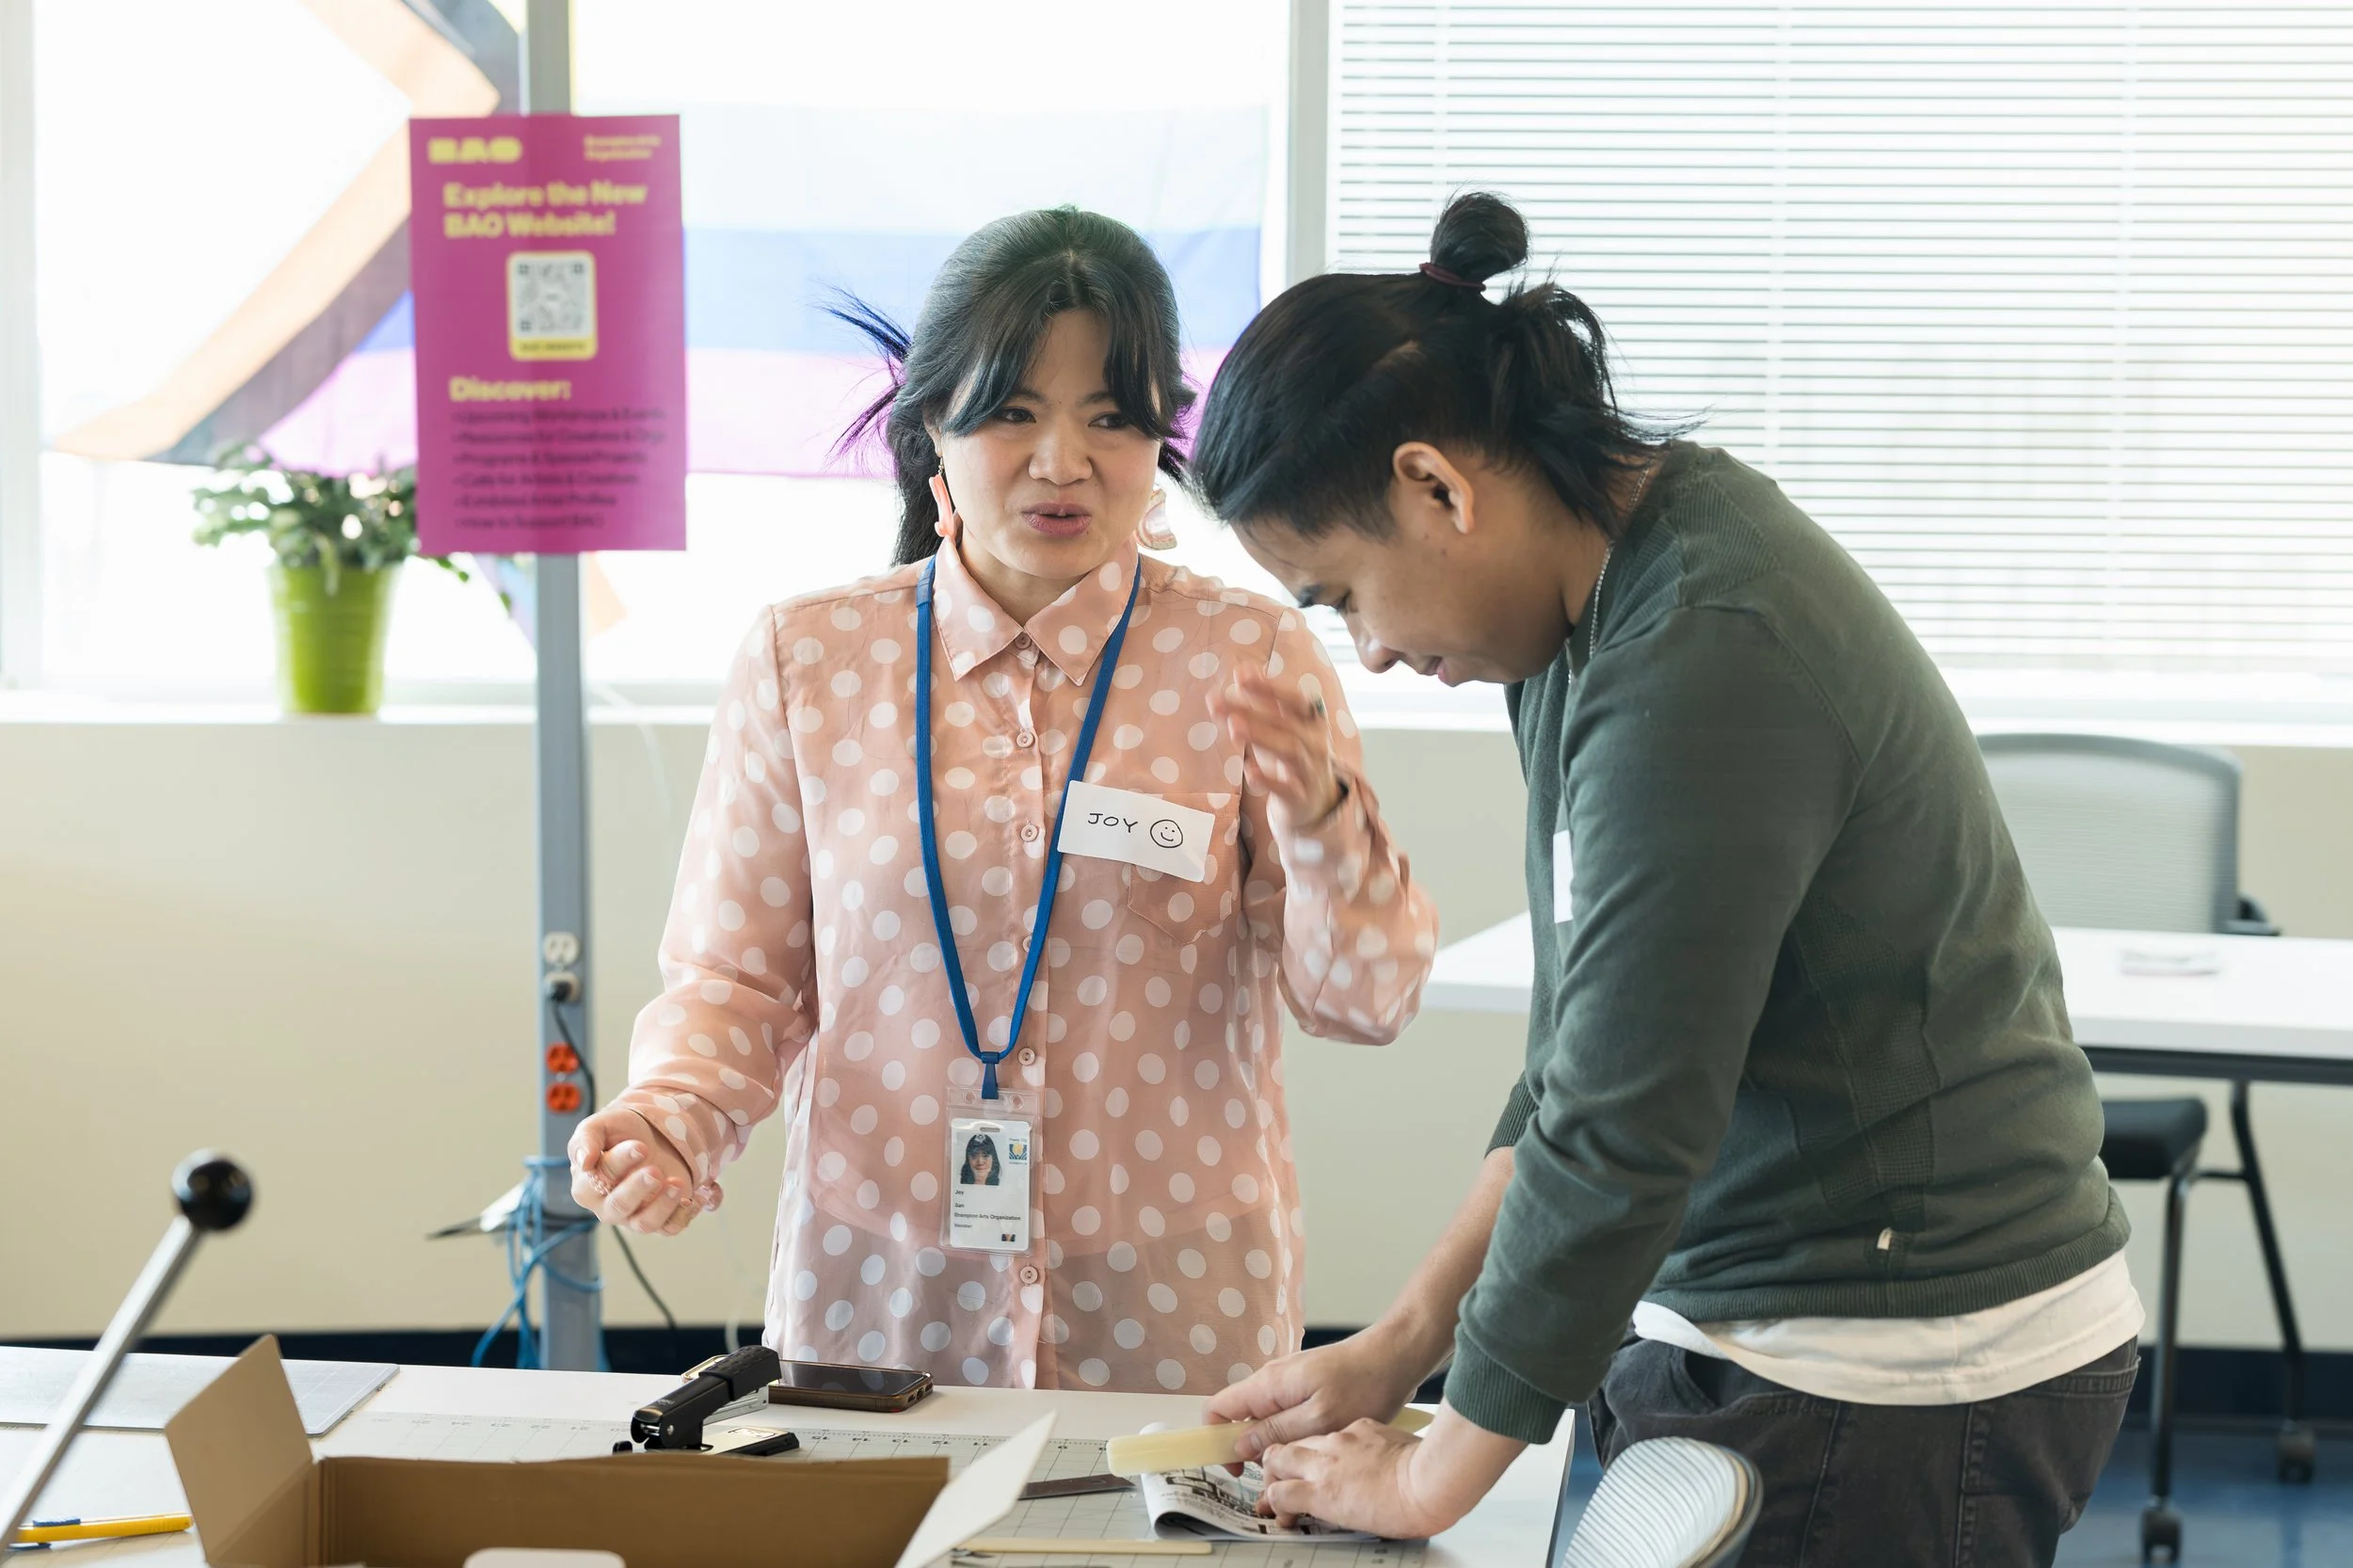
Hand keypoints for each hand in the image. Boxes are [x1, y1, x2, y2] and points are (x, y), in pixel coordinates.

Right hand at [568, 1105, 720, 1235]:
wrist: (647, 1134)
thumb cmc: (617, 1132)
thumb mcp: (598, 1126)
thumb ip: (586, 1139)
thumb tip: (585, 1162)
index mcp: (587, 1186)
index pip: (599, 1181)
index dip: (620, 1163)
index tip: (641, 1145)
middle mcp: (609, 1207)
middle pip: (619, 1207)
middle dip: (638, 1189)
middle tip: (655, 1170)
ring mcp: (635, 1215)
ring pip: (645, 1224)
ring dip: (663, 1206)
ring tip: (678, 1182)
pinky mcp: (660, 1218)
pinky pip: (671, 1227)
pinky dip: (687, 1213)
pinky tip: (701, 1193)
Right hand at [1205, 1325, 1428, 1463]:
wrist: (1395, 1355)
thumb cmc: (1363, 1385)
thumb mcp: (1319, 1419)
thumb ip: (1277, 1432)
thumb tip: (1240, 1445)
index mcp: (1267, 1385)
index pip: (1217, 1409)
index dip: (1217, 1441)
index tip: (1239, 1469)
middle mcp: (1272, 1380)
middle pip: (1240, 1417)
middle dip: (1250, 1449)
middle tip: (1279, 1476)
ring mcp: (1289, 1381)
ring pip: (1264, 1418)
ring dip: (1274, 1444)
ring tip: (1303, 1464)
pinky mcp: (1306, 1385)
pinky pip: (1285, 1413)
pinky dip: (1292, 1433)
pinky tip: (1317, 1447)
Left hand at [1209, 675, 1342, 830]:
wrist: (1314, 801)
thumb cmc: (1292, 755)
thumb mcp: (1280, 727)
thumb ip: (1262, 701)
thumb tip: (1240, 671)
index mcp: (1313, 720)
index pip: (1295, 698)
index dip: (1269, 686)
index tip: (1239, 675)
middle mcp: (1316, 742)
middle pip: (1285, 723)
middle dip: (1251, 711)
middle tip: (1218, 703)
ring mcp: (1310, 770)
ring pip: (1290, 750)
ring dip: (1261, 736)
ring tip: (1233, 727)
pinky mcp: (1301, 797)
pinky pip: (1287, 788)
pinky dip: (1268, 779)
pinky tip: (1249, 770)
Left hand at [1259, 1405, 1524, 1539]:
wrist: (1428, 1482)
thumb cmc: (1428, 1470)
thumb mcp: (1400, 1446)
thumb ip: (1380, 1448)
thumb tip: (1379, 1460)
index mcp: (1358, 1430)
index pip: (1321, 1437)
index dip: (1309, 1452)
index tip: (1308, 1465)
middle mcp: (1336, 1441)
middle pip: (1293, 1443)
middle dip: (1281, 1461)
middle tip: (1281, 1480)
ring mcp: (1325, 1465)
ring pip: (1278, 1462)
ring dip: (1273, 1479)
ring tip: (1273, 1500)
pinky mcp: (1320, 1492)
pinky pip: (1282, 1493)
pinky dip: (1276, 1503)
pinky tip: (1281, 1513)